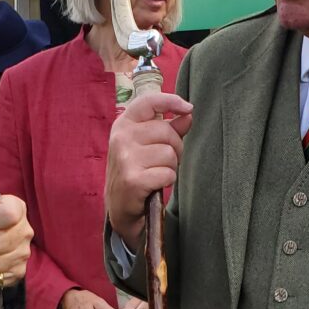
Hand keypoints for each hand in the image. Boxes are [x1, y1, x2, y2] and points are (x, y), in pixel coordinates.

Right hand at [105, 91, 193, 249]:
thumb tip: (188, 114)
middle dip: (175, 148)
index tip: (188, 109)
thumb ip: (168, 128)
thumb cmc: (136, 171)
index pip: (148, 102)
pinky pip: (167, 173)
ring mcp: (125, 159)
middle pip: (166, 132)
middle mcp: (121, 138)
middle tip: (165, 161)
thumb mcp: (147, 145)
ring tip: (157, 173)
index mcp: (123, 125)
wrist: (120, 207)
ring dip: (171, 167)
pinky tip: (156, 184)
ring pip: (169, 154)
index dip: (171, 101)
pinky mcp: (133, 180)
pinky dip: (167, 180)